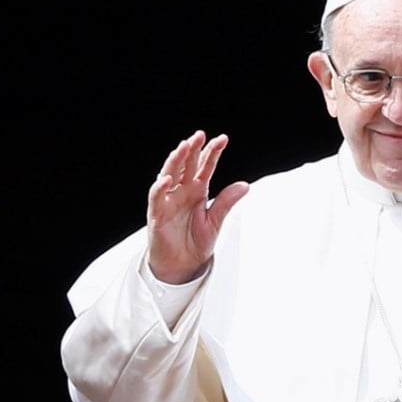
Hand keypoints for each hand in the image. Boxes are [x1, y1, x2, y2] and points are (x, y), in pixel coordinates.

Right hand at [147, 130, 249, 283]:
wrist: (182, 266)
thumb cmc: (195, 242)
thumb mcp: (216, 220)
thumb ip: (226, 202)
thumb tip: (245, 185)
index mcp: (197, 191)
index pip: (205, 167)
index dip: (212, 153)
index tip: (222, 139)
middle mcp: (182, 192)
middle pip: (186, 165)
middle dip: (192, 150)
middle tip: (200, 135)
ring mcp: (169, 201)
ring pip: (170, 174)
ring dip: (176, 160)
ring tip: (184, 147)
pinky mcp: (157, 214)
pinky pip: (157, 198)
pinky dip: (160, 188)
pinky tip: (167, 178)